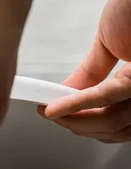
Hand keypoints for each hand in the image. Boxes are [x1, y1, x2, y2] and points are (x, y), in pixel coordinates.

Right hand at [39, 0, 130, 142]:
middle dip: (79, 126)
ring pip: (111, 121)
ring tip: (51, 112)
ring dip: (76, 120)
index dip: (85, 124)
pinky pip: (108, 97)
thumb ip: (90, 73)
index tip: (56, 117)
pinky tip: (54, 107)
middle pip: (114, 127)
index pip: (115, 119)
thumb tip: (65, 93)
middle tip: (52, 116)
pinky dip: (77, 104)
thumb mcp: (109, 42)